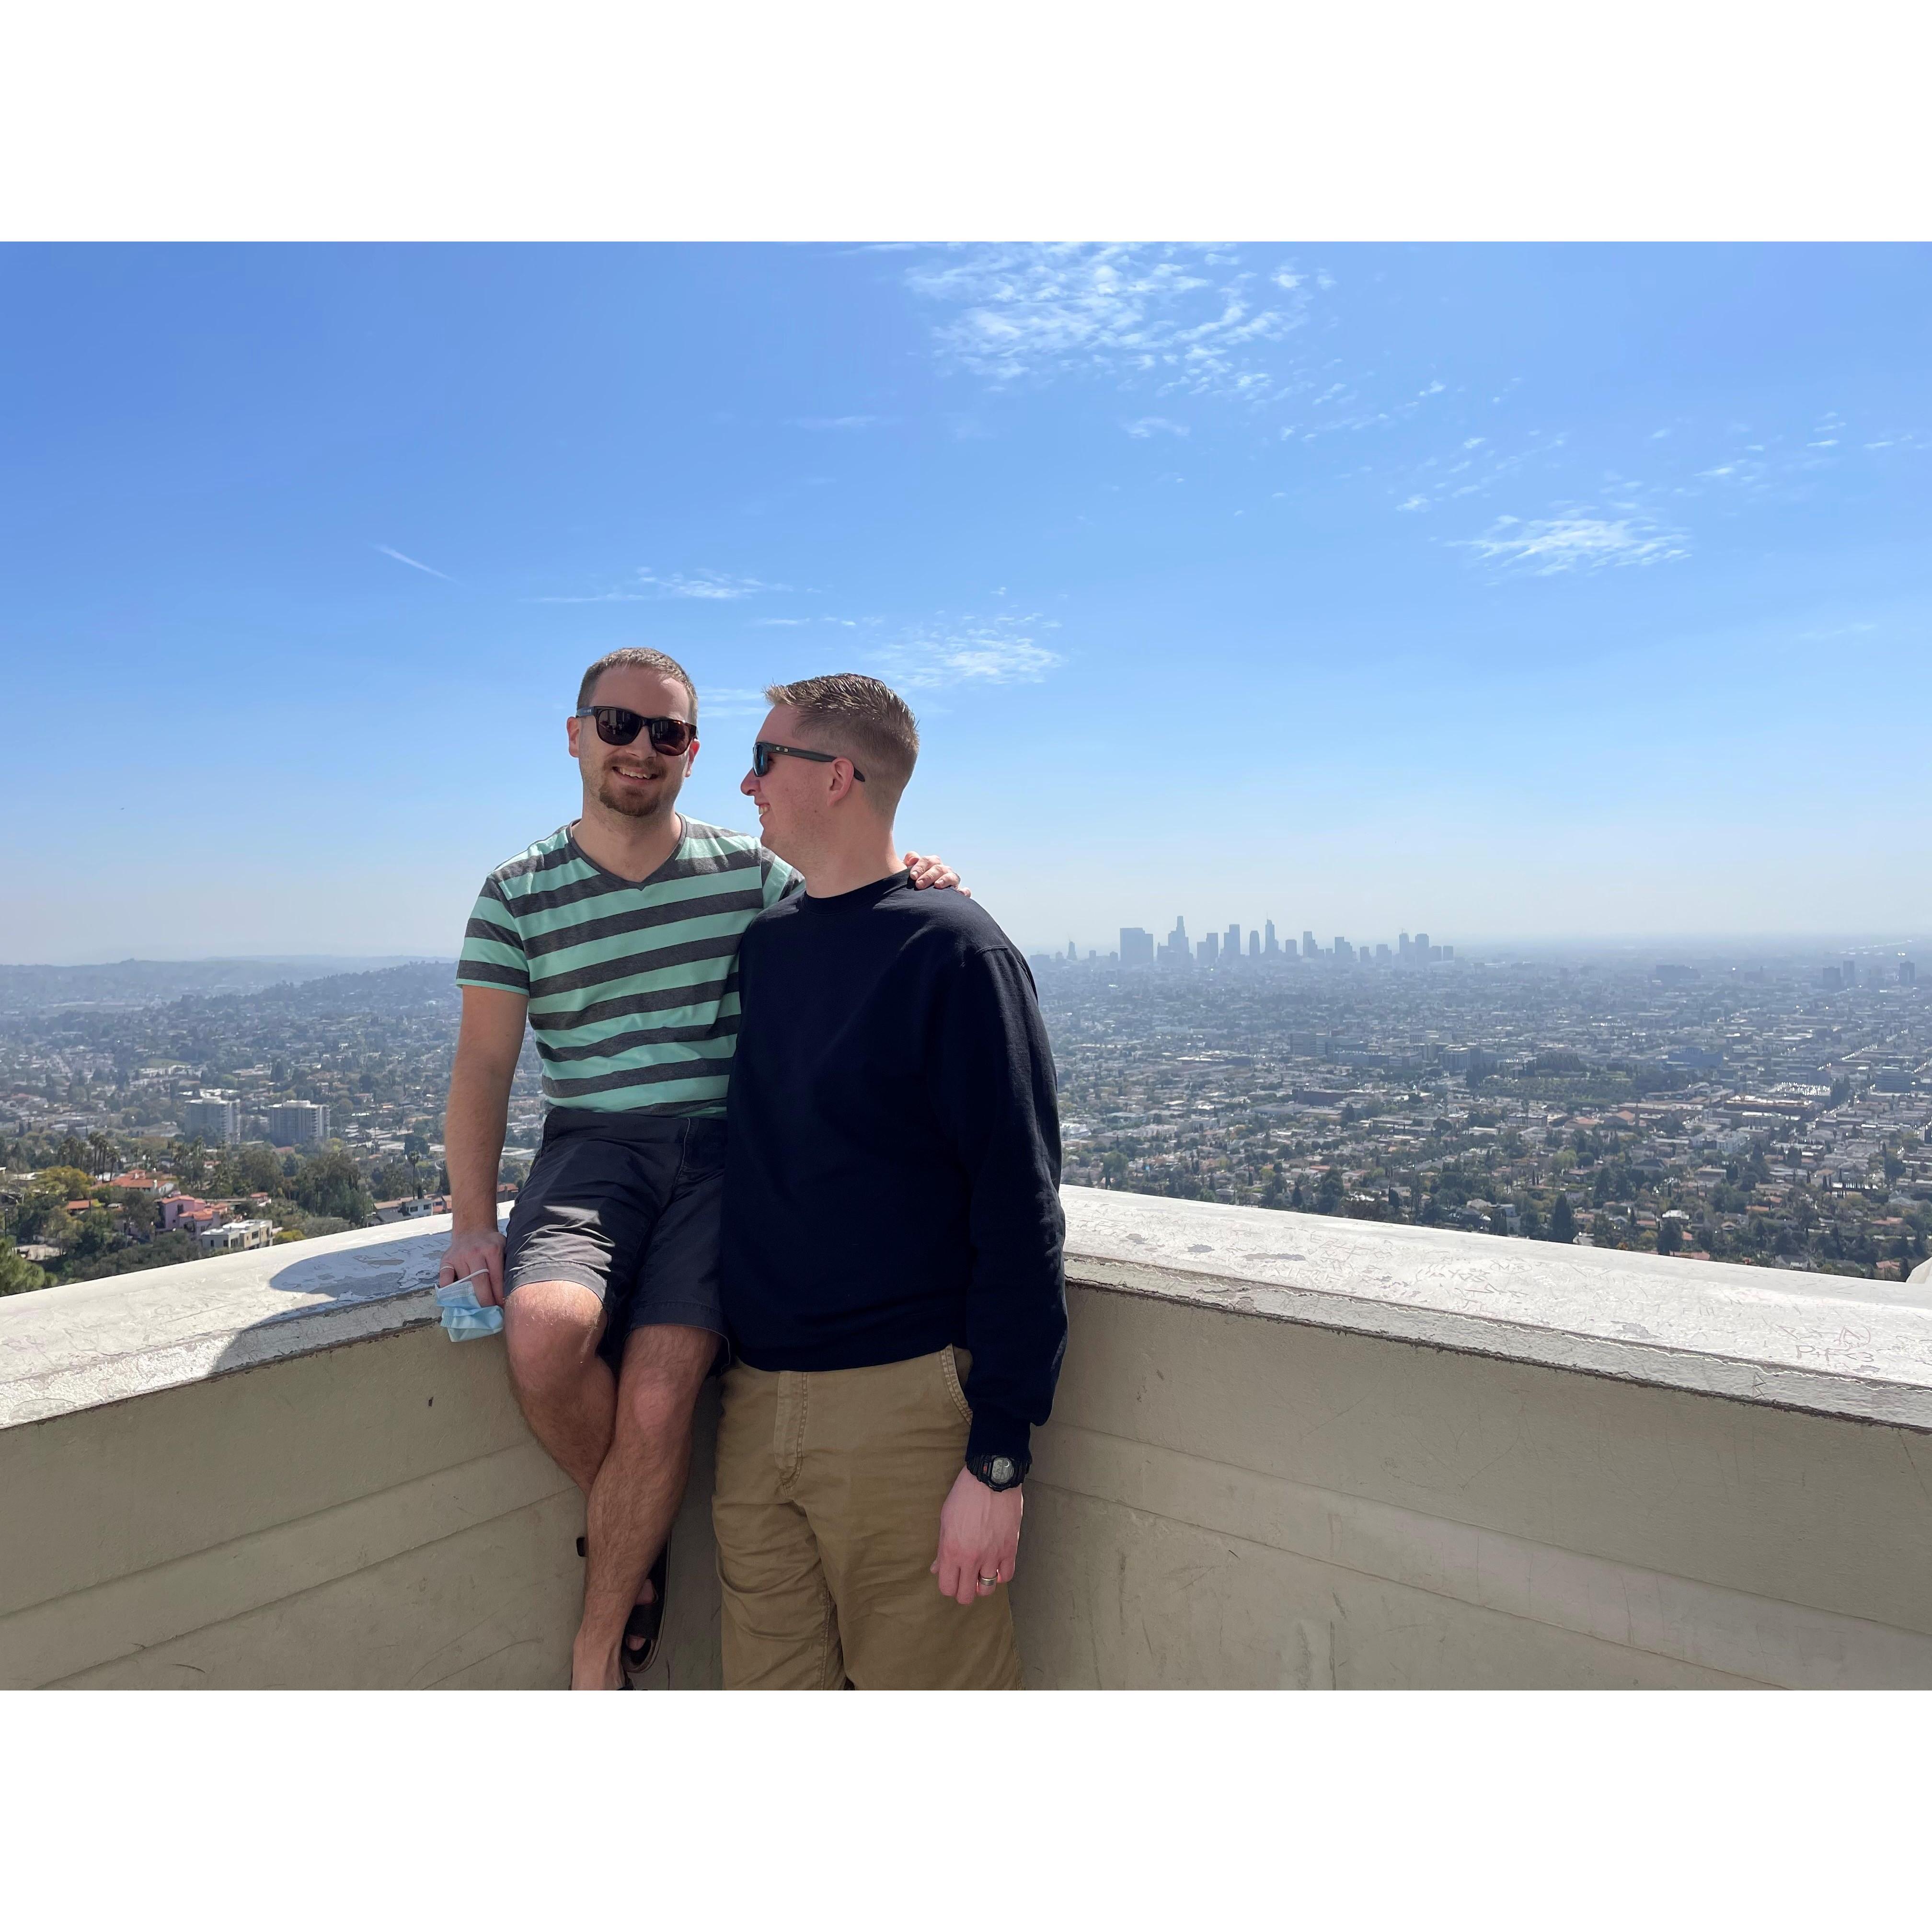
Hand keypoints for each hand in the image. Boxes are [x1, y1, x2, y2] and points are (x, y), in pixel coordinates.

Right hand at [439, 1226, 505, 1306]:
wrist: (473, 1229)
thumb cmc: (490, 1243)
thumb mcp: (503, 1247)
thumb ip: (506, 1265)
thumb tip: (510, 1290)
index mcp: (492, 1250)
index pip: (496, 1278)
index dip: (498, 1295)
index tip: (501, 1306)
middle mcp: (475, 1253)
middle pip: (479, 1282)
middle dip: (485, 1300)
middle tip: (489, 1312)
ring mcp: (459, 1256)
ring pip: (463, 1283)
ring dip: (469, 1299)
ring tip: (475, 1309)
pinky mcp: (446, 1260)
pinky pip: (445, 1279)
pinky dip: (448, 1291)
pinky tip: (455, 1300)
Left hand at [903, 850, 969, 897]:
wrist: (913, 904)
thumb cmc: (909, 887)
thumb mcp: (903, 874)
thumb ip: (906, 863)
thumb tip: (913, 858)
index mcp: (931, 866)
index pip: (928, 861)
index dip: (921, 866)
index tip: (912, 876)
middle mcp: (942, 872)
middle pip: (940, 868)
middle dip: (929, 875)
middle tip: (919, 885)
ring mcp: (951, 883)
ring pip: (953, 876)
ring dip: (945, 880)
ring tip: (937, 886)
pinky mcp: (957, 895)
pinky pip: (964, 892)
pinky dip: (964, 892)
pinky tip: (960, 894)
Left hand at [930, 1466, 1022, 1604]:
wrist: (991, 1479)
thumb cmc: (964, 1495)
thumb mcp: (945, 1520)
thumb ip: (941, 1548)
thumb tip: (937, 1568)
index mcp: (951, 1550)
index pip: (947, 1587)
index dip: (948, 1586)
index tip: (951, 1579)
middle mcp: (970, 1558)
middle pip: (966, 1595)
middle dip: (964, 1591)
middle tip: (966, 1580)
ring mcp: (992, 1555)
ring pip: (987, 1590)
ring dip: (983, 1584)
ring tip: (981, 1573)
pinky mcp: (1010, 1549)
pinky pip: (1006, 1576)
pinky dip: (1001, 1575)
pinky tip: (996, 1566)